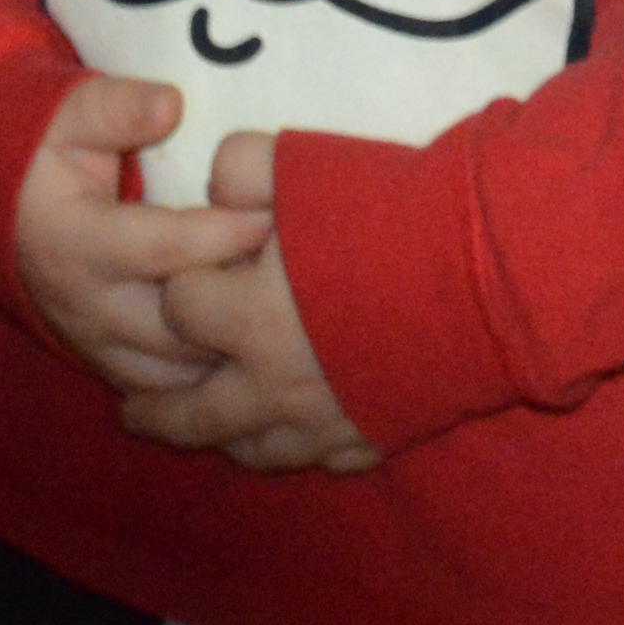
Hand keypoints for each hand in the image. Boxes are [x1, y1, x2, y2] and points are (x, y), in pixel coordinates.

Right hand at [7, 73, 269, 401]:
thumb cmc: (45, 155)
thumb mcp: (68, 116)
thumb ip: (116, 108)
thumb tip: (172, 104)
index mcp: (73, 239)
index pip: (162, 248)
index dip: (225, 234)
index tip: (274, 215)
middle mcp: (85, 305)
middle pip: (182, 326)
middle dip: (241, 305)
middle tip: (299, 275)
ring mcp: (96, 345)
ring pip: (182, 375)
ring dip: (233, 350)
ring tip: (282, 314)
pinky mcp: (109, 368)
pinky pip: (172, 396)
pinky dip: (216, 379)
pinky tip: (253, 345)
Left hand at [134, 134, 383, 470]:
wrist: (493, 276)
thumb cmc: (393, 215)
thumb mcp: (304, 165)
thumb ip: (242, 168)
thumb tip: (216, 185)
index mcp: (249, 319)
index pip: (179, 311)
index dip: (181, 286)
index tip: (191, 273)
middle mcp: (276, 385)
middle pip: (193, 413)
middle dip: (156, 409)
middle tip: (130, 411)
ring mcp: (326, 421)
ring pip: (252, 450)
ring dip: (219, 439)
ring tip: (199, 432)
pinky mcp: (373, 437)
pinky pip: (320, 459)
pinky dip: (294, 450)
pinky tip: (285, 438)